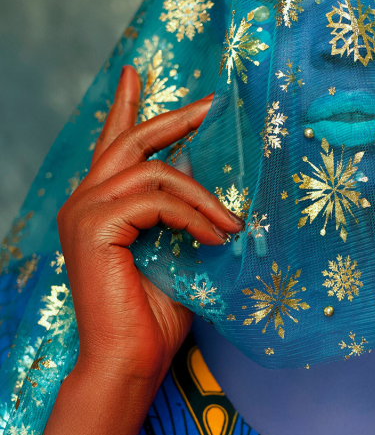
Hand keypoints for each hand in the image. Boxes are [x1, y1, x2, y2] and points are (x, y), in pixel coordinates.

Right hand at [58, 66, 242, 383]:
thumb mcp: (178, 257)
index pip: (112, 146)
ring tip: (230, 225)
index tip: (136, 73)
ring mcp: (83, 213)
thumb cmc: (154, 319)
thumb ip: (183, 220)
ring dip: (202, 196)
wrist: (131, 361)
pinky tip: (215, 239)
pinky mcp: (93, 228)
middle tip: (213, 104)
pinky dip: (192, 216)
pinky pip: (153, 200)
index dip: (125, 107)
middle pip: (130, 142)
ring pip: (152, 173)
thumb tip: (214, 189)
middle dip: (174, 119)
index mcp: (100, 208)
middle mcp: (84, 203)